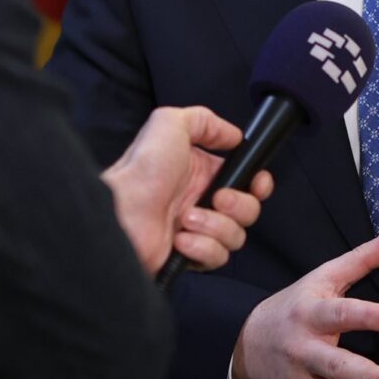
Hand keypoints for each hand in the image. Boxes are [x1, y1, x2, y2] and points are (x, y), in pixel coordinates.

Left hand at [101, 105, 274, 272]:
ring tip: (187, 219)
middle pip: (249, 210)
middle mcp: (202, 201)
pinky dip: (202, 248)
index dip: (259, 183)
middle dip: (240, 204)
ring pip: (236, 236)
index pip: (247, 181)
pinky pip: (216, 257)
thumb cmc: (140, 170)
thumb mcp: (170, 123)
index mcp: (202, 173)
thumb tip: (234, 136)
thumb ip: (204, 120)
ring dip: (217, 226)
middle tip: (217, 198)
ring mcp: (197, 231)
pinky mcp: (189, 256)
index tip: (258, 183)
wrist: (119, 212)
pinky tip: (180, 238)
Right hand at [232, 226, 378, 378]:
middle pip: (336, 363)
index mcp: (313, 313)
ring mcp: (300, 377)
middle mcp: (304, 347)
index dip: (368, 316)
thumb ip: (362, 259)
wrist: (247, 343)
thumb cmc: (295, 306)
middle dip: (365, 375)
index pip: (343, 313)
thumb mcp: (324, 278)